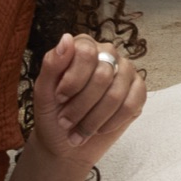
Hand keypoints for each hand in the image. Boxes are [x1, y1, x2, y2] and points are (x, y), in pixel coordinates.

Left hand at [31, 34, 144, 166]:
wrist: (64, 142)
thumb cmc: (53, 113)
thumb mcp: (43, 90)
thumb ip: (52, 63)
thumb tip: (66, 39)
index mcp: (84, 46)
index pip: (86, 53)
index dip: (72, 80)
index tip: (60, 98)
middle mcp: (108, 54)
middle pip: (102, 76)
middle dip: (81, 105)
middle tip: (66, 121)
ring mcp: (125, 72)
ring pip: (116, 94)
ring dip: (93, 119)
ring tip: (78, 131)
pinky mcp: (138, 92)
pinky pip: (131, 105)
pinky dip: (112, 122)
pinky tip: (99, 129)